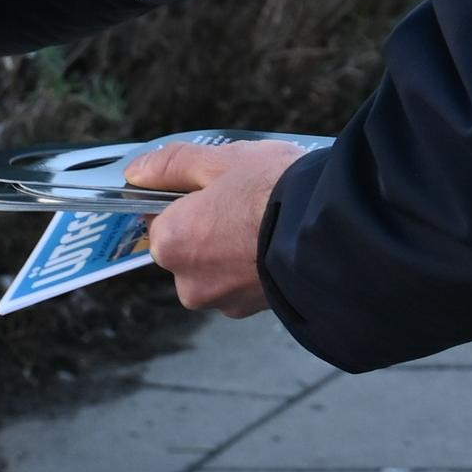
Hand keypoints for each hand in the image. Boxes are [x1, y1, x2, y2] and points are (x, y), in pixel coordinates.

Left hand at [133, 137, 311, 316]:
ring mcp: (225, 301)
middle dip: (212, 225)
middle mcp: (190, 282)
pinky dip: (257, 264)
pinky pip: (246, 281)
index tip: (212, 185)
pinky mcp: (257, 311)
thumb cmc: (274, 191)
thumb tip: (137, 172)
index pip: (159, 219)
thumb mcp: (221, 160)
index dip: (184, 197)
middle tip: (247, 198)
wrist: (334, 232)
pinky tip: (282, 241)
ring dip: (236, 247)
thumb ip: (173, 165)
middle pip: (191, 247)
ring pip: (219, 267)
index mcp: (172, 243)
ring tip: (271, 220)